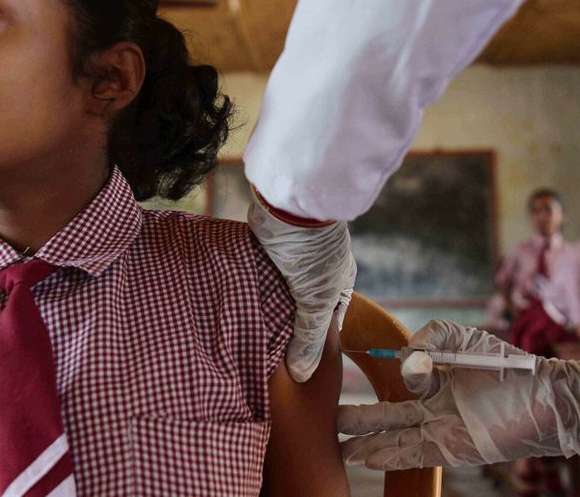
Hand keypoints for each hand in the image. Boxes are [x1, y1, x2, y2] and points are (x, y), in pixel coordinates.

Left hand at [248, 192, 356, 381]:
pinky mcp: (268, 250)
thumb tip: (302, 375)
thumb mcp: (316, 300)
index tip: (298, 362)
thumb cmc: (313, 253)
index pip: (330, 319)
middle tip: (268, 356)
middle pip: (302, 306)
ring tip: (250, 338)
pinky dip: (253, 292)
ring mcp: (293, 259)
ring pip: (279, 293)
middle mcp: (318, 270)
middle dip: (287, 327)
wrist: (287, 205)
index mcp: (339, 281)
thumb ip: (310, 338)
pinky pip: (261, 277)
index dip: (316, 340)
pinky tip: (240, 311)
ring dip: (267, 309)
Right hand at [338, 320, 579, 469]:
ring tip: (338, 445)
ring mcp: (441, 429)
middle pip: (387, 414)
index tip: (401, 361)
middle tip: (329, 419)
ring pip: (394, 436)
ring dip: (366, 441)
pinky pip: (413, 453)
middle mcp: (435, 407)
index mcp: (439, 379)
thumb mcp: (466, 339)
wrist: (547, 398)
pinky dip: (389, 456)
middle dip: (358, 418)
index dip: (402, 369)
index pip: (404, 378)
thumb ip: (431, 337)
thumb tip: (404, 361)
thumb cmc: (511, 367)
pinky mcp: (451, 449)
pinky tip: (366, 458)